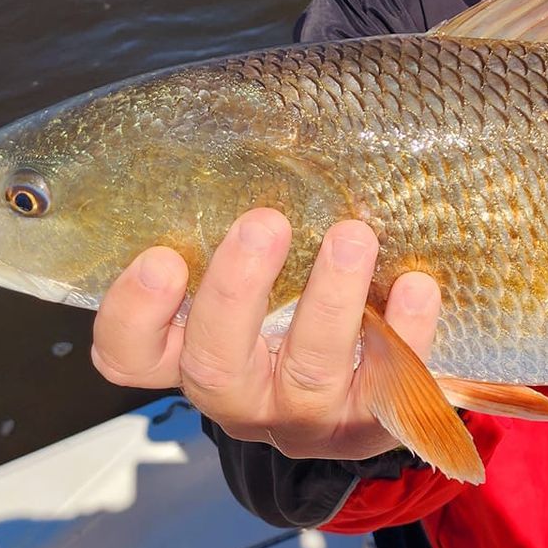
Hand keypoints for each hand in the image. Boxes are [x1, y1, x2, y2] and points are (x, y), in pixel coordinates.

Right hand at [90, 207, 441, 460]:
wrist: (364, 388)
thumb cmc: (293, 309)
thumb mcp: (253, 276)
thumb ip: (234, 230)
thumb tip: (255, 127)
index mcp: (192, 355)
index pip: (131, 354)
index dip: (134, 316)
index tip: (159, 257)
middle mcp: (241, 394)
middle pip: (214, 363)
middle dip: (236, 292)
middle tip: (264, 223)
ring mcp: (306, 415)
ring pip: (308, 370)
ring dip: (329, 301)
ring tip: (352, 236)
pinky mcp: (372, 421)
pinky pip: (389, 385)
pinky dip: (407, 332)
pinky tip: (417, 285)